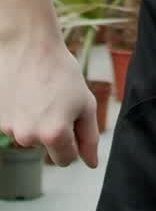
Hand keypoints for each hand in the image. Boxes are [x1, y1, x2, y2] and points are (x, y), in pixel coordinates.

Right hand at [0, 31, 98, 167]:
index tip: (72, 121)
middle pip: (46, 147)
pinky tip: (25, 92)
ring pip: (29, 135)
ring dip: (36, 121)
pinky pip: (14, 124)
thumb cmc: (61, 71)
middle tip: (56, 101)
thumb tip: (91, 164)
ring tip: (40, 93)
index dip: (73, 142)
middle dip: (54, 131)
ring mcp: (9, 129)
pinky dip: (20, 113)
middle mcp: (29, 137)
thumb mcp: (85, 102)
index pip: (66, 160)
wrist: (29, 45)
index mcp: (54, 134)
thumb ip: (89, 137)